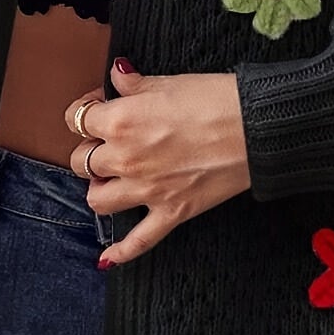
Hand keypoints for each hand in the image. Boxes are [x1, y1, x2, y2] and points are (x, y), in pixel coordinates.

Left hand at [64, 58, 251, 263]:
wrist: (255, 127)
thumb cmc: (216, 100)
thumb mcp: (168, 81)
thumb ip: (134, 84)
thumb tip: (117, 75)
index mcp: (121, 121)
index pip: (78, 119)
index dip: (86, 110)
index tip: (100, 107)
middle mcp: (126, 158)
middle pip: (81, 162)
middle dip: (90, 149)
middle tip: (108, 142)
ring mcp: (147, 190)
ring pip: (98, 200)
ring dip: (99, 189)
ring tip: (110, 180)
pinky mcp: (171, 212)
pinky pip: (139, 241)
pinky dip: (121, 252)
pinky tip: (106, 258)